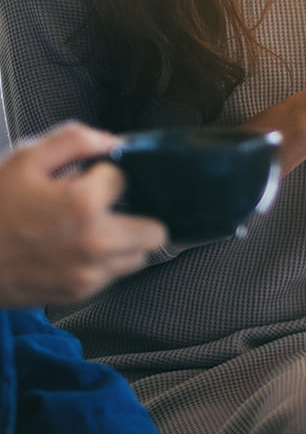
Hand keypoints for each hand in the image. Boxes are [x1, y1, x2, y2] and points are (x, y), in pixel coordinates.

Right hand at [0, 123, 167, 306]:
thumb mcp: (23, 160)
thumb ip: (73, 141)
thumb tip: (110, 140)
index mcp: (84, 205)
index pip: (124, 180)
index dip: (104, 175)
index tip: (84, 179)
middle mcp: (96, 242)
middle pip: (154, 231)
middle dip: (136, 214)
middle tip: (108, 208)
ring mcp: (90, 272)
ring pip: (139, 257)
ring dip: (124, 241)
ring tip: (90, 230)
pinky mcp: (80, 293)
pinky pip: (113, 276)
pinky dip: (103, 263)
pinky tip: (73, 249)